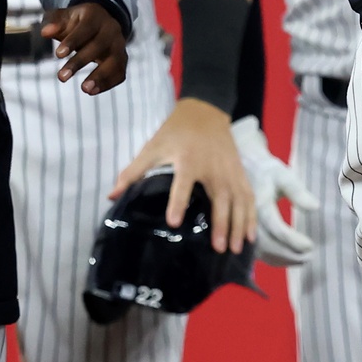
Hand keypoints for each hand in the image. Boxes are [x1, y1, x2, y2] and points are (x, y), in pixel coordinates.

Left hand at [39, 1, 128, 90]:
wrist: (99, 22)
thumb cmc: (76, 22)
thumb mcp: (63, 16)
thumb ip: (53, 22)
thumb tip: (45, 32)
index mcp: (96, 16)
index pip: (86, 28)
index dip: (73, 41)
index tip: (58, 55)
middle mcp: (111, 29)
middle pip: (99, 45)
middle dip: (80, 62)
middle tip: (61, 77)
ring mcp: (119, 45)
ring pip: (115, 61)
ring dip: (101, 76)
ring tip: (85, 89)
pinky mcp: (122, 60)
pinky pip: (119, 73)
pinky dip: (108, 84)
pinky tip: (92, 92)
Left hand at [110, 96, 256, 253]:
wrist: (206, 112)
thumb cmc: (176, 132)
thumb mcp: (152, 147)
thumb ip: (133, 171)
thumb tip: (111, 196)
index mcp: (188, 160)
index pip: (183, 183)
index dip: (178, 202)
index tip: (174, 222)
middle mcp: (213, 168)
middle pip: (220, 198)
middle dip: (220, 223)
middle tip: (217, 248)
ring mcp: (230, 172)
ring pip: (239, 201)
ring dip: (238, 225)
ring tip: (234, 249)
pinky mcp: (240, 173)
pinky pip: (249, 197)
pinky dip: (251, 217)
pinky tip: (249, 236)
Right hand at [231, 114, 318, 267]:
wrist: (245, 168)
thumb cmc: (268, 172)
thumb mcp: (284, 176)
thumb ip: (298, 192)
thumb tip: (315, 207)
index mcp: (258, 204)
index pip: (276, 228)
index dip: (293, 240)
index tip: (310, 246)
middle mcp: (248, 219)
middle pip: (268, 244)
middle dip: (289, 253)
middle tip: (310, 256)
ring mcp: (243, 227)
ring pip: (261, 252)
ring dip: (282, 259)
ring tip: (304, 259)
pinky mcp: (243, 233)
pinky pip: (256, 252)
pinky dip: (273, 258)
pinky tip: (290, 258)